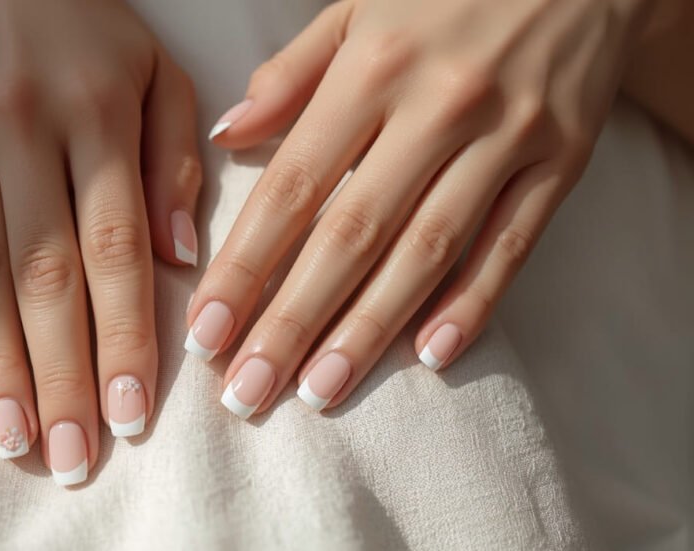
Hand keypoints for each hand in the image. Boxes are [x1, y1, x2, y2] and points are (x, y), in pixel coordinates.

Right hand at [0, 0, 199, 483]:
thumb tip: (180, 261)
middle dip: (59, 373)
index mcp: (98, 110)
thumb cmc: (93, 30)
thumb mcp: (158, 72)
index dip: (122, 336)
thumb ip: (177, 158)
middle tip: (71, 456)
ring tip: (12, 437)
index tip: (131, 415)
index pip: (114, 246)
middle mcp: (23, 126)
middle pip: (43, 273)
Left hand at [187, 0, 652, 416]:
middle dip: (292, 321)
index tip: (207, 332)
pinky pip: (511, 245)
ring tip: (319, 390)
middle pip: (351, 235)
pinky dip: (472, 304)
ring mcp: (504, 139)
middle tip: (247, 392)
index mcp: (373, 69)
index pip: (292, 186)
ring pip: (426, 252)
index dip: (244, 265)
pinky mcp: (559, 164)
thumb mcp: (357, 8)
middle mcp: (436, 109)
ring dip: (368, 331)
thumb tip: (229, 137)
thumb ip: (291, 74)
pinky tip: (429, 357)